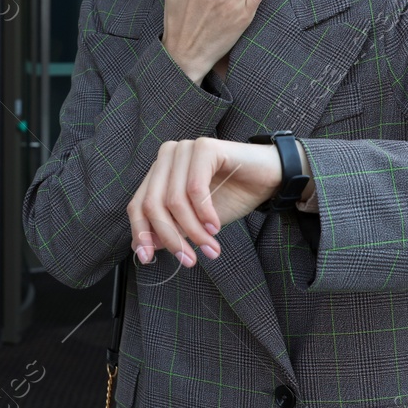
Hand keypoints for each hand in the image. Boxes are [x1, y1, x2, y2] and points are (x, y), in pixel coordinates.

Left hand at [126, 139, 283, 266]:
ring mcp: (184, 149)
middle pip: (153, 205)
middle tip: (190, 260)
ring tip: (210, 248)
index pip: (137, 205)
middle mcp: (167, 157)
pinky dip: (204, 213)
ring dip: (193, 231)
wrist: (270, 178)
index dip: (141, 233)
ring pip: (174, 200)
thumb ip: (169, 229)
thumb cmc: (231, 196)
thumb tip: (142, 249)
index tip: (149, 258)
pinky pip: (195, 189)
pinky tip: (216, 227)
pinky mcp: (204, 147)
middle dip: (171, 238)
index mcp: (160, 172)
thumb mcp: (195, 221)